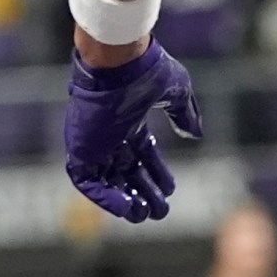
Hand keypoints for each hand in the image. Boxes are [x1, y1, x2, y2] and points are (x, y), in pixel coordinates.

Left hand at [65, 40, 202, 221]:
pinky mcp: (81, 150)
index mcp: (129, 120)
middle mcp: (110, 134)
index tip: (171, 189)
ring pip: (106, 181)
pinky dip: (106, 198)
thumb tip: (195, 134)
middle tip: (160, 211)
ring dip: (124, 200)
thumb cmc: (147, 70)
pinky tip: (128, 208)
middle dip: (143, 192)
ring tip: (144, 215)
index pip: (141, 153)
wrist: (118, 61)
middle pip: (125, 171)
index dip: (156, 172)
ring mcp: (94, 143)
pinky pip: (88, 182)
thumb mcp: (177, 92)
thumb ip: (185, 114)